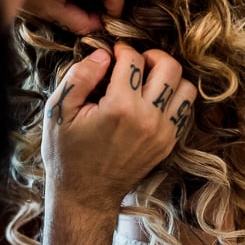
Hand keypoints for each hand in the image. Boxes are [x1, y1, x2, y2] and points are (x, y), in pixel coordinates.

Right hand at [40, 42, 196, 211]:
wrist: (85, 195)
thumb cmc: (67, 153)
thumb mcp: (59, 111)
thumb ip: (80, 76)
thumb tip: (103, 54)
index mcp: (120, 107)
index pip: (134, 59)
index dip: (121, 50)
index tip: (112, 54)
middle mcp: (148, 118)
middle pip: (169, 66)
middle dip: (151, 56)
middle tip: (134, 62)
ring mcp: (163, 133)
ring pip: (186, 87)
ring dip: (168, 77)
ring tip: (147, 80)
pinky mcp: (168, 143)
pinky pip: (184, 109)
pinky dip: (172, 97)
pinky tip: (151, 100)